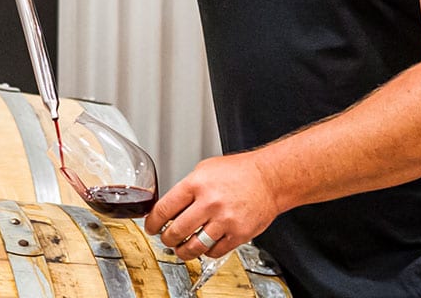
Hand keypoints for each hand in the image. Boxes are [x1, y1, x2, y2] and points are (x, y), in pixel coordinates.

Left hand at [145, 151, 281, 261]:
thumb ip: (186, 188)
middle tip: (166, 239)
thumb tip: (169, 206)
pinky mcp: (238, 234)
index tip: (151, 227)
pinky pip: (214, 252)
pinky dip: (206, 251)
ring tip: (181, 248)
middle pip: (176, 232)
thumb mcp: (205, 169)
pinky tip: (205, 244)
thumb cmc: (239, 172)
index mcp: (197, 184)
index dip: (152, 223)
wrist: (269, 178)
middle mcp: (210, 202)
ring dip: (183, 251)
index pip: (164, 209)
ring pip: (194, 247)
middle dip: (166, 239)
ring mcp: (224, 220)